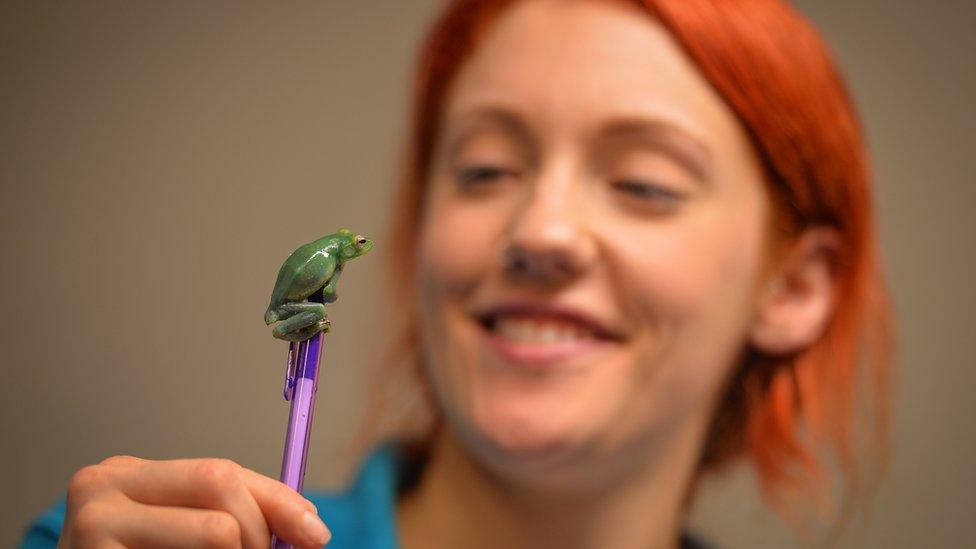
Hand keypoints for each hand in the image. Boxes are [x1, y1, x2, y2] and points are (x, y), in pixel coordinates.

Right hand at [59, 455, 330, 548]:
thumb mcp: (176, 532)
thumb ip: (229, 517)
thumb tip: (308, 527)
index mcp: (130, 473)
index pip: (225, 472)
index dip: (280, 502)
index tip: (316, 533)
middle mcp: (106, 486)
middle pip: (220, 485)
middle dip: (258, 530)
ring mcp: (93, 525)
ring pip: (216, 531)